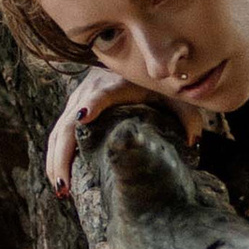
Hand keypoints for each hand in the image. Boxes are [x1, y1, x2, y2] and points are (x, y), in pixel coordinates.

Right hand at [45, 66, 205, 193]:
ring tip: (61, 190)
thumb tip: (192, 142)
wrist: (133, 58)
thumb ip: (186, 115)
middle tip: (64, 186)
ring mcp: (78, 98)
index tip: (83, 119)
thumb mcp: (172, 94)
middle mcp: (90, 89)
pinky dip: (56, 155)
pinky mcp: (74, 106)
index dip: (92, 105)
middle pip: (69, 123)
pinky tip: (59, 178)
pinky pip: (59, 133)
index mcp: (115, 84)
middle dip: (62, 155)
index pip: (100, 95)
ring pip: (59, 131)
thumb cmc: (154, 81)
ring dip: (55, 160)